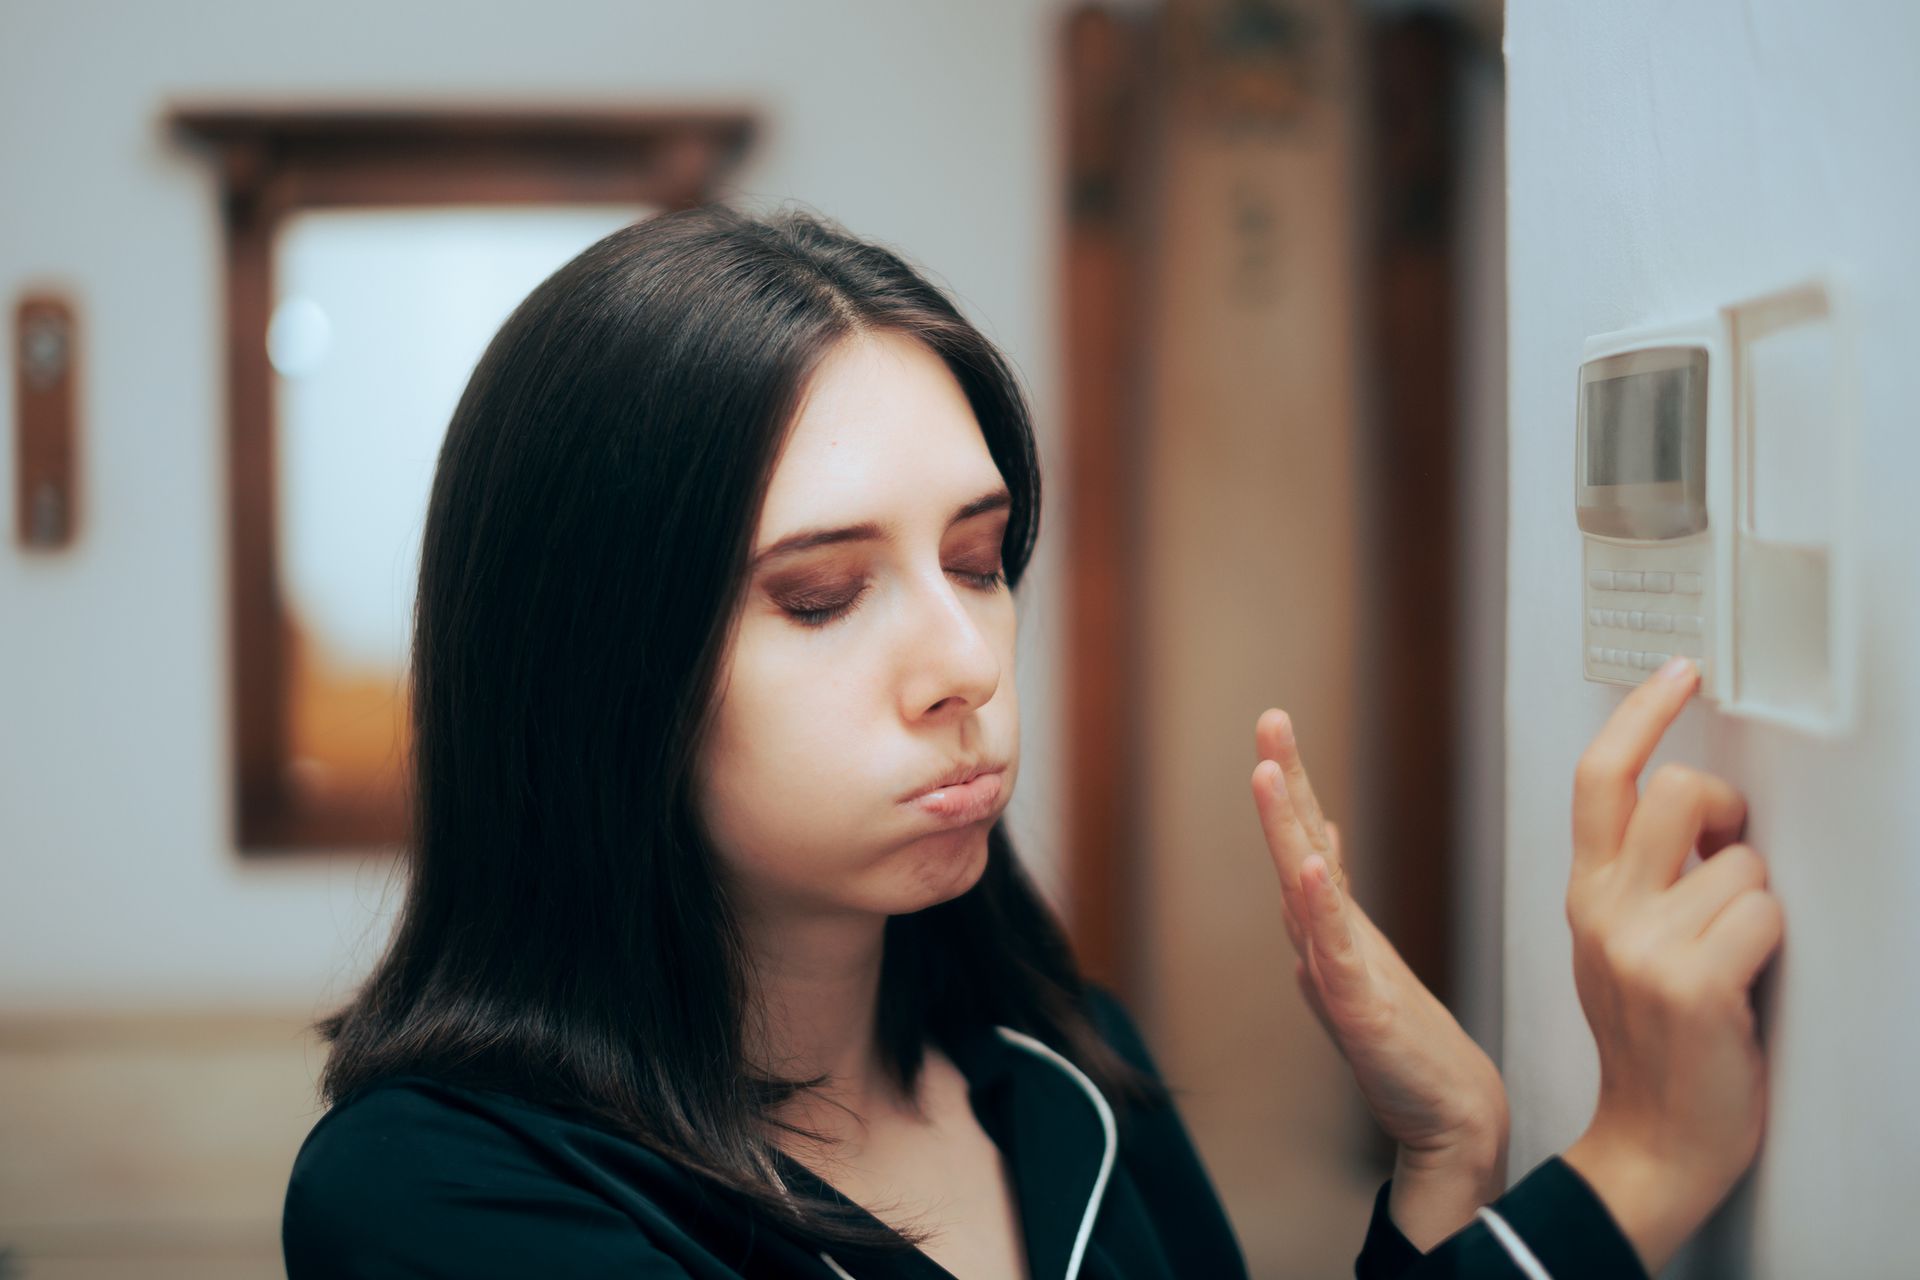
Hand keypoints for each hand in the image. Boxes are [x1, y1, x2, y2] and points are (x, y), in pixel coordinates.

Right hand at [1248, 709, 1508, 1169]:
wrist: (1445, 1114)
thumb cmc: (1406, 1044)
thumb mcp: (1367, 957)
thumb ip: (1335, 901)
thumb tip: (1320, 836)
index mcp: (1335, 923)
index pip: (1306, 839)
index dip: (1290, 783)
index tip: (1275, 729)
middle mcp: (1325, 940)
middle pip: (1294, 847)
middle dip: (1279, 782)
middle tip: (1268, 722)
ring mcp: (1336, 972)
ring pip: (1301, 887)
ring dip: (1282, 828)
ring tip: (1265, 773)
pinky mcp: (1358, 1010)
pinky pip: (1336, 950)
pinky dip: (1319, 907)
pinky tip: (1311, 866)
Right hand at [1559, 657, 1784, 1275]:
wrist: (1651, 1141)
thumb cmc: (1651, 1043)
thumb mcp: (1616, 944)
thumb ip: (1639, 875)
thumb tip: (1695, 809)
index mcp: (1586, 894)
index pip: (1599, 779)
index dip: (1640, 714)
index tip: (1679, 673)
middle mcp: (1604, 910)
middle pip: (1675, 793)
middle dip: (1725, 812)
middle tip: (1728, 852)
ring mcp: (1643, 946)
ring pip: (1739, 861)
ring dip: (1757, 901)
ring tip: (1734, 952)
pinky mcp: (1692, 982)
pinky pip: (1763, 914)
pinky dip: (1771, 943)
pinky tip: (1746, 984)